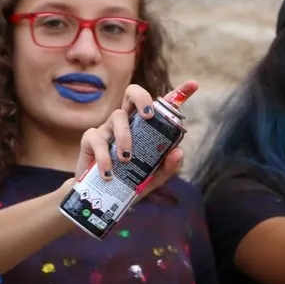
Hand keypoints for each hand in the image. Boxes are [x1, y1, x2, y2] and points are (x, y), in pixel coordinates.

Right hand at [76, 80, 198, 197]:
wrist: (100, 199)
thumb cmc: (129, 183)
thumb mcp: (153, 178)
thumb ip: (167, 167)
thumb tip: (178, 151)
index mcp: (144, 127)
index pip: (162, 106)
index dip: (179, 93)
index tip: (194, 84)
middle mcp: (127, 122)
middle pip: (132, 93)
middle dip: (142, 97)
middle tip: (149, 116)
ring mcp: (107, 128)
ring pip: (117, 116)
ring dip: (124, 136)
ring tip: (126, 159)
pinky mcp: (90, 140)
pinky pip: (97, 139)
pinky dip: (104, 157)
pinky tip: (108, 173)